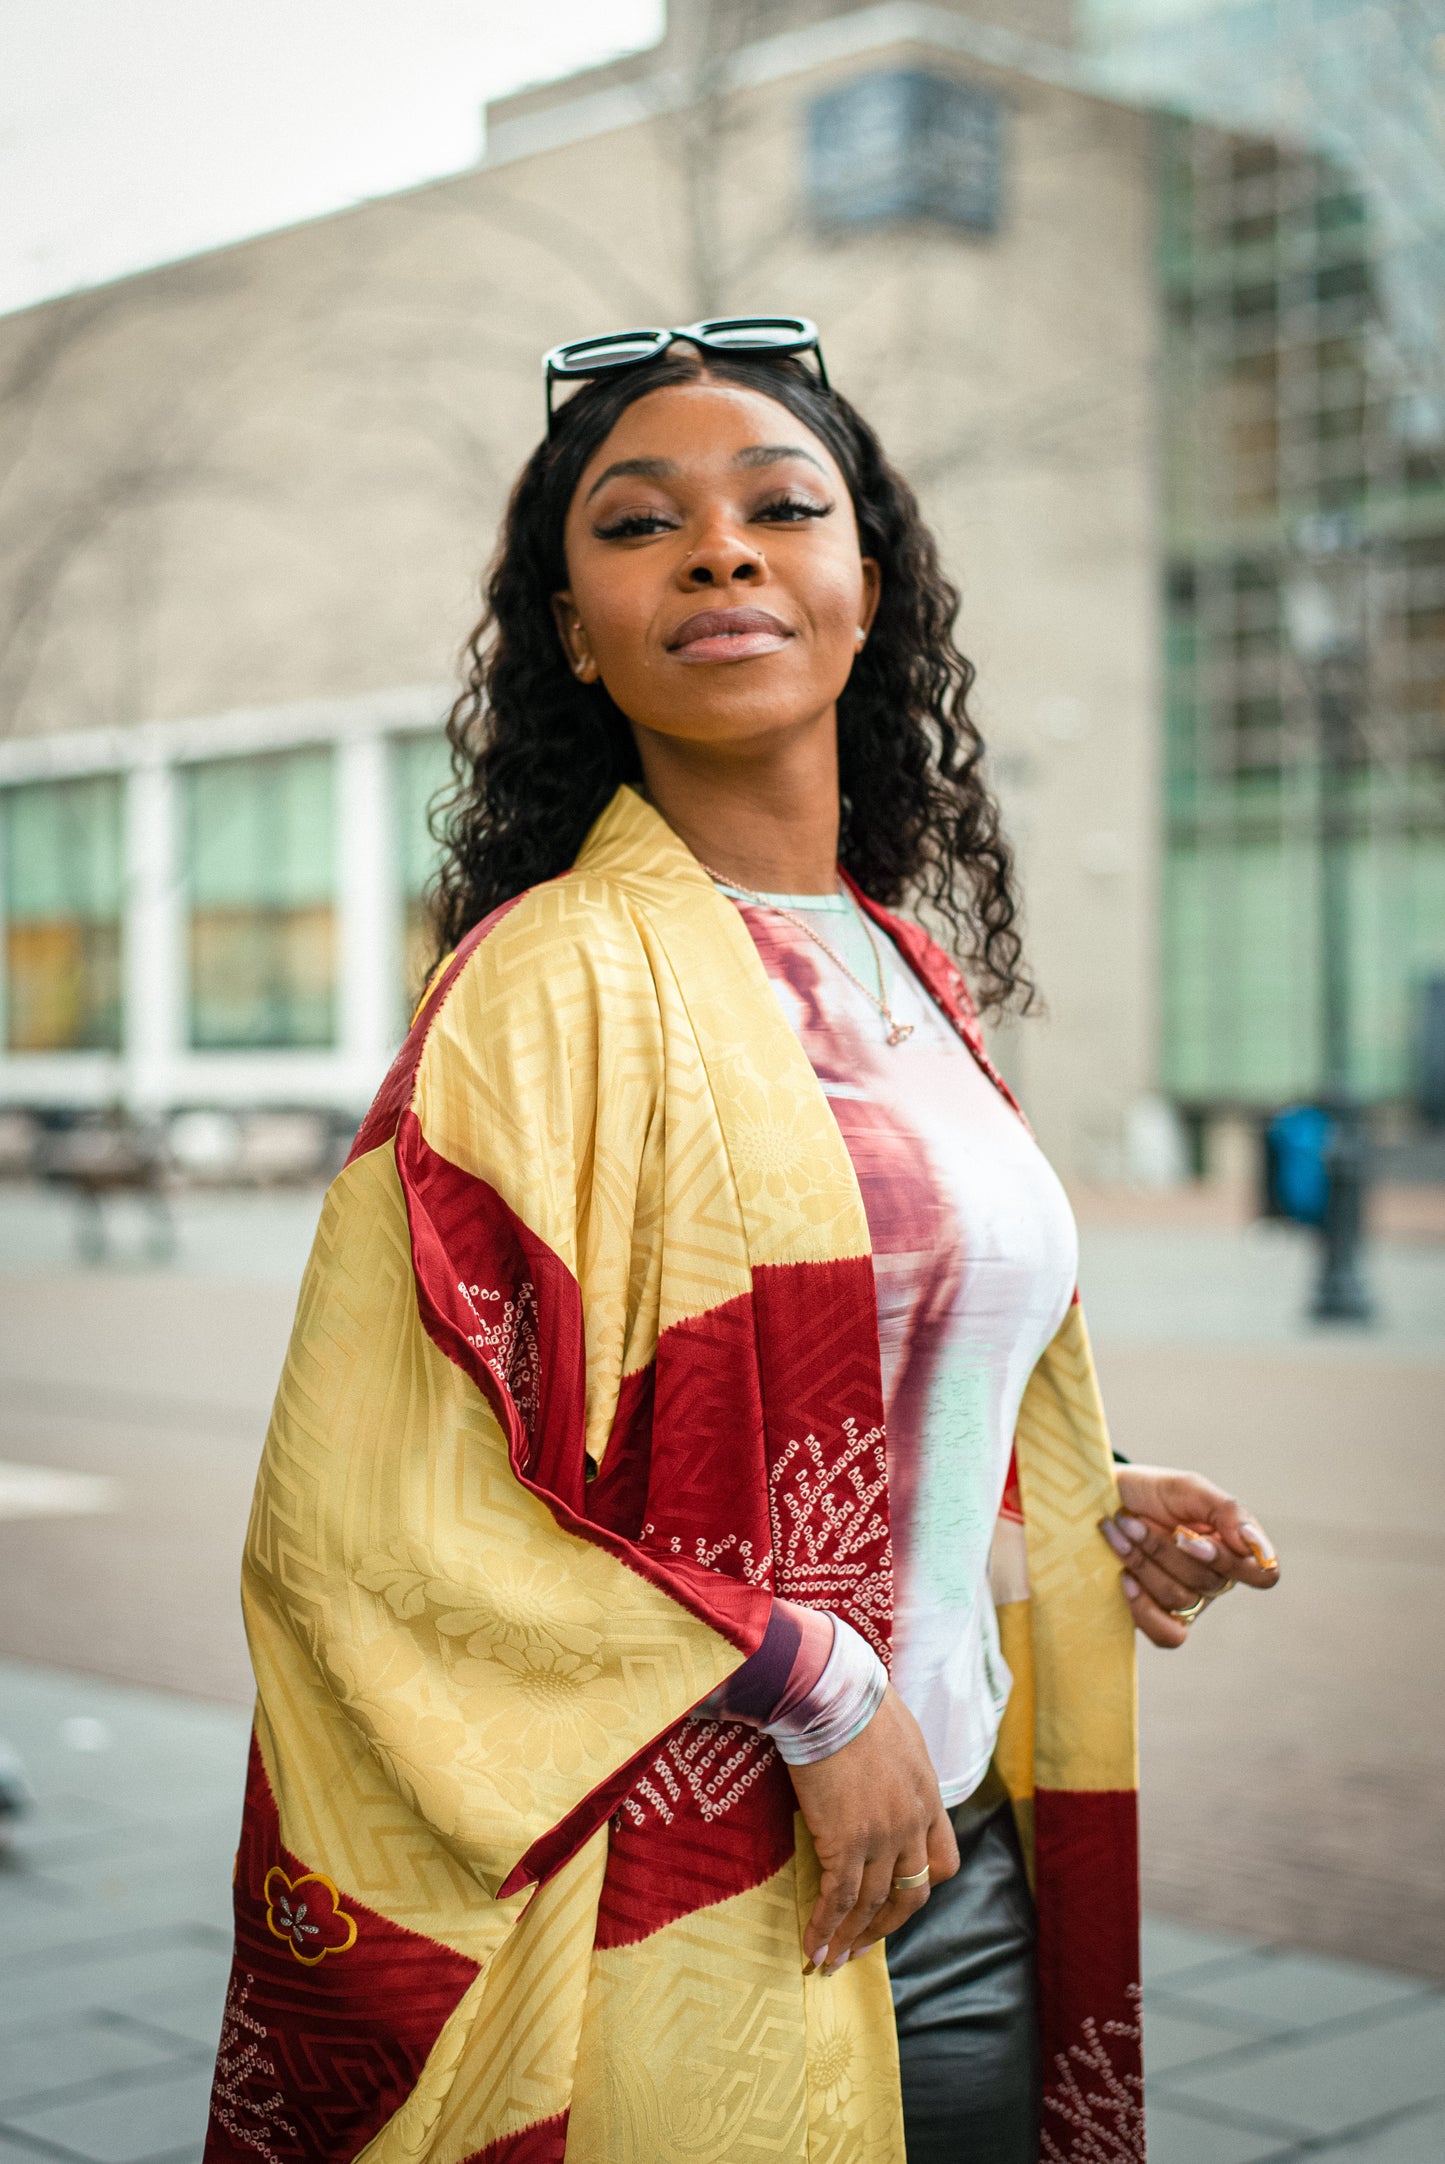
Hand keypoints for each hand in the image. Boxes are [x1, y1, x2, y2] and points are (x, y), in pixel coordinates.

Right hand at [787, 1684, 958, 1973]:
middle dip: (886, 1924)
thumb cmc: (855, 1696)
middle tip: (862, 1943)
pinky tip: (811, 1946)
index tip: (896, 1895)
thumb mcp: (896, 1729)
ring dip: (850, 1937)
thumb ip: (896, 1760)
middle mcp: (911, 1823)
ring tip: (830, 1961)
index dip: (921, 1884)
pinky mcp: (845, 1841)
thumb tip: (877, 1763)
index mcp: (927, 1795)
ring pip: (871, 1904)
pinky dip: (825, 1928)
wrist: (832, 1691)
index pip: (942, 1860)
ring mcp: (881, 1836)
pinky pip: (838, 1899)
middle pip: (911, 1893)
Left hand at [1102, 1464, 1280, 1648]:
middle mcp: (1214, 1579)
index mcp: (1232, 1549)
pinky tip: (1123, 1578)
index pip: (1263, 1575)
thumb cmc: (1151, 1492)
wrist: (1102, 1499)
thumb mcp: (1189, 1488)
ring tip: (1117, 1533)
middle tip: (1131, 1521)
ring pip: (1179, 1599)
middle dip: (1162, 1549)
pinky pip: (1167, 1634)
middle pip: (1208, 1582)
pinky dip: (1143, 1607)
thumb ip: (1226, 1510)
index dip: (1232, 1563)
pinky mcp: (1158, 1617)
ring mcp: (1187, 1600)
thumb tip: (1252, 1542)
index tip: (1188, 1536)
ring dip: (1141, 1563)